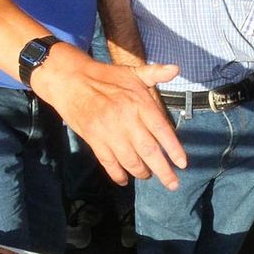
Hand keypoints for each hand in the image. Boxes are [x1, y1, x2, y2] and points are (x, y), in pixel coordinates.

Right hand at [31, 45, 186, 189]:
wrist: (70, 80)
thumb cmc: (105, 76)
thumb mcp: (132, 71)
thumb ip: (155, 73)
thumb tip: (176, 69)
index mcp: (139, 102)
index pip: (162, 130)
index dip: (173, 149)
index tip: (183, 163)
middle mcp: (126, 119)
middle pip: (149, 151)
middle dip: (163, 171)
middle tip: (173, 184)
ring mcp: (109, 132)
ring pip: (130, 161)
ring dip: (141, 172)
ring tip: (148, 175)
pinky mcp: (94, 140)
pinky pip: (109, 163)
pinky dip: (117, 174)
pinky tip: (124, 180)